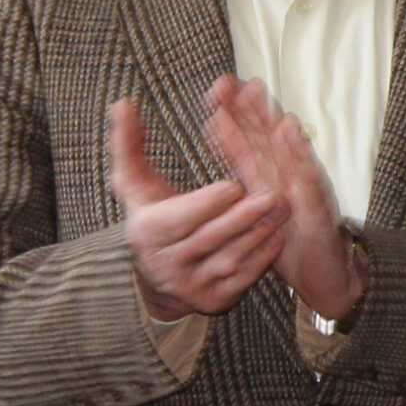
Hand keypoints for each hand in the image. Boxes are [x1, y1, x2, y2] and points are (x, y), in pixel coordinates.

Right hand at [106, 98, 284, 320]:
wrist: (155, 276)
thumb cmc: (151, 218)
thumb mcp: (136, 185)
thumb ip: (129, 145)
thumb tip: (122, 104)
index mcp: (148, 234)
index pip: (179, 220)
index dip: (206, 204)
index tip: (233, 185)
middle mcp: (166, 265)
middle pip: (209, 239)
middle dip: (242, 217)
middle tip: (272, 195)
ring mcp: (190, 286)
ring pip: (229, 259)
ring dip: (258, 235)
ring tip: (282, 211)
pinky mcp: (213, 301)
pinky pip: (242, 280)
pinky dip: (262, 259)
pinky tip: (278, 236)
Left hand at [201, 77, 361, 319]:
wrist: (325, 277)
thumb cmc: (291, 245)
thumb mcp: (257, 212)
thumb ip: (242, 177)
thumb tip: (220, 139)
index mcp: (267, 179)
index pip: (247, 142)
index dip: (232, 115)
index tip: (215, 90)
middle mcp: (284, 177)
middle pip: (263, 136)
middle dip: (245, 107)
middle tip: (227, 81)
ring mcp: (303, 187)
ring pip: (284, 147)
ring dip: (269, 118)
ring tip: (256, 92)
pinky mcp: (316, 204)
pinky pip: (305, 174)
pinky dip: (297, 151)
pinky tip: (289, 129)